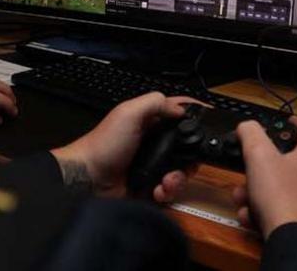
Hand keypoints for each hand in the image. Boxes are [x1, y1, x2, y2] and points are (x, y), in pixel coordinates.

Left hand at [50, 92, 197, 199]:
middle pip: (186, 146)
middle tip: (187, 162)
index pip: (177, 113)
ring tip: (166, 181)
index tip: (208, 123)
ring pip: (181, 170)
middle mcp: (153, 142)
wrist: (88, 181)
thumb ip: (155, 103)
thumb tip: (181, 108)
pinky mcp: (150, 185)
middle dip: (190, 157)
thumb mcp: (128, 113)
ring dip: (178, 177)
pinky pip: (170, 189)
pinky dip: (167, 191)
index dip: (193, 116)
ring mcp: (153, 165)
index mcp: (148, 121)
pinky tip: (157, 190)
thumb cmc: (104, 144)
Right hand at [232, 118, 296, 241]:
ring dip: (258, 191)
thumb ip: (251, 134)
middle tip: (248, 169)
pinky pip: (284, 210)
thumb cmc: (282, 197)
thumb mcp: (259, 156)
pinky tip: (251, 218)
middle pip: (290, 162)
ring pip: (283, 188)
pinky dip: (265, 211)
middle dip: (262, 167)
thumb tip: (247, 126)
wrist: (295, 241)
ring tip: (243, 200)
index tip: (286, 121)